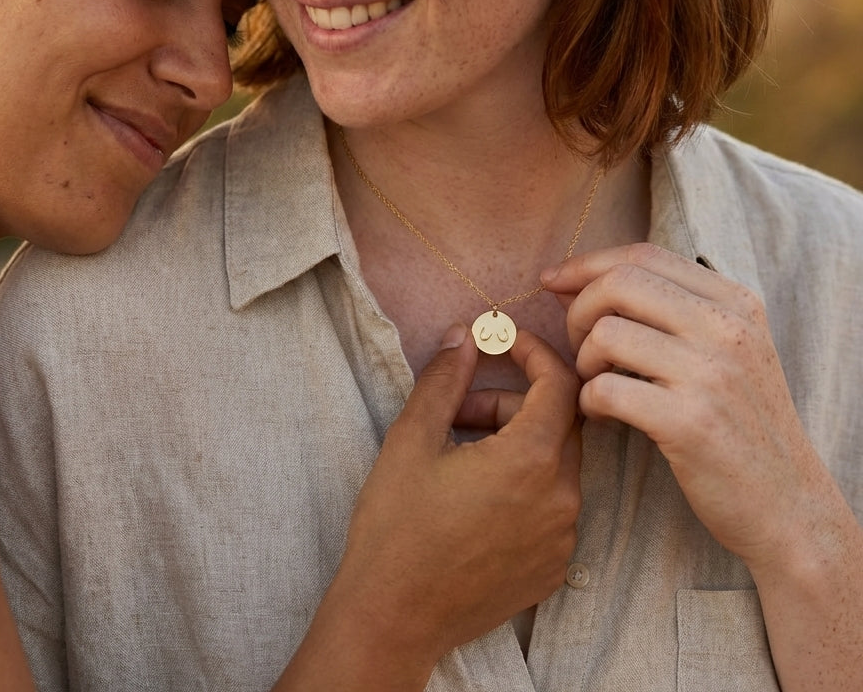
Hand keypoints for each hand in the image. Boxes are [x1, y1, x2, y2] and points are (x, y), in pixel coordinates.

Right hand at [329, 324, 581, 665]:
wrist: (392, 617)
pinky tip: (473, 497)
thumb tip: (465, 336)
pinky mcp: (553, 566)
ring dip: (514, 443)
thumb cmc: (396, 526)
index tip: (501, 340)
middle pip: (556, 421)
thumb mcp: (412, 439)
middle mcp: (562, 499)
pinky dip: (522, 484)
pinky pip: (551, 504)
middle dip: (510, 402)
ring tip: (458, 456)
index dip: (532, 351)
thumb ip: (445, 379)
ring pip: (553, 463)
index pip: (559, 383)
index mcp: (531, 461)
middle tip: (457, 412)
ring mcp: (562, 538)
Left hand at [541, 242, 832, 570]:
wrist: (788, 504)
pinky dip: (590, 401)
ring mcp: (711, 375)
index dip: (587, 264)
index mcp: (736, 303)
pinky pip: (606, 389)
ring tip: (598, 386)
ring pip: (605, 335)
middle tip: (579, 349)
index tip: (553, 281)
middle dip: (578, 311)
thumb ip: (662, 308)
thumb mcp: (723, 350)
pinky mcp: (690, 423)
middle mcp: (728, 329)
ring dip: (584, 362)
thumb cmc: (739, 422)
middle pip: (618, 284)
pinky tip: (604, 416)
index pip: (643, 255)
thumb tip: (571, 280)